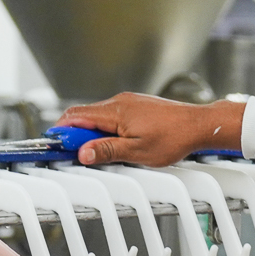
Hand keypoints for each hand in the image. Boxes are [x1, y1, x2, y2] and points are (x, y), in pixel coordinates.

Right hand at [58, 94, 245, 165]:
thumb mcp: (137, 152)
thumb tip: (83, 153)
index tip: (54, 144)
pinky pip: (113, 117)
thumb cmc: (174, 137)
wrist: (200, 125)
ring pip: (99, 117)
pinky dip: (106, 129)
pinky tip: (114, 143)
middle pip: (85, 116)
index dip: (62, 130)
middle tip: (74, 153)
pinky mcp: (137, 107)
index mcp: (115, 111)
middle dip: (76, 134)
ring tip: (98, 152)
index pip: (76, 116)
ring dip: (92, 133)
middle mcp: (119, 102)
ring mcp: (129, 103)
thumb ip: (107, 151)